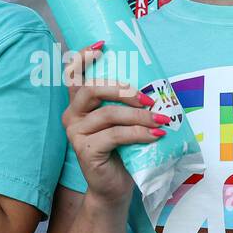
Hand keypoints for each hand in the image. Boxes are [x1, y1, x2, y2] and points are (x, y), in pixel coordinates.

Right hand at [60, 42, 166, 205]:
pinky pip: (114, 135)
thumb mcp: (122, 122)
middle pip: (92, 89)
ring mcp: (76, 133)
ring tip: (161, 121)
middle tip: (147, 99)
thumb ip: (125, 104)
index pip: (74, 75)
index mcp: (78, 104)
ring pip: (108, 114)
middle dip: (123, 90)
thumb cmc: (120, 151)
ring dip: (139, 116)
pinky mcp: (85, 150)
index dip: (84, 57)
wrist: (113, 187)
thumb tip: (154, 86)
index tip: (103, 45)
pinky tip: (154, 135)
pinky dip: (138, 134)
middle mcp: (71, 115)